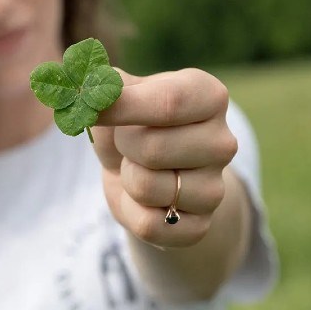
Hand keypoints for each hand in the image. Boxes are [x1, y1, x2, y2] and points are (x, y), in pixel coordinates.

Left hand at [92, 68, 238, 247]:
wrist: (142, 171)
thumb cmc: (131, 122)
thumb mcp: (120, 93)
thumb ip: (104, 83)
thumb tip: (88, 88)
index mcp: (210, 97)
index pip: (169, 102)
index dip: (123, 106)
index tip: (92, 107)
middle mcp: (223, 142)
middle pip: (152, 148)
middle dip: (123, 146)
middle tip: (129, 141)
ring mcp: (216, 188)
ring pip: (147, 188)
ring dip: (127, 178)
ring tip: (139, 167)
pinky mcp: (201, 226)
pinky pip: (149, 225)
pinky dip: (130, 211)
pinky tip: (143, 198)